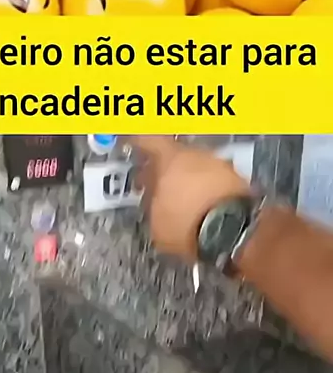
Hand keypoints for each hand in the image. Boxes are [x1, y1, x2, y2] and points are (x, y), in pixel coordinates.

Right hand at [129, 136, 252, 263]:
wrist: (232, 232)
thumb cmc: (189, 224)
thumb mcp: (156, 222)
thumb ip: (152, 203)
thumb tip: (155, 201)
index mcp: (170, 158)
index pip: (149, 140)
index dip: (139, 141)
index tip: (133, 142)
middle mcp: (198, 155)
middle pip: (176, 154)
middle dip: (165, 168)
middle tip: (156, 184)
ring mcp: (221, 165)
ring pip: (198, 167)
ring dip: (188, 181)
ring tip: (181, 202)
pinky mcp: (239, 181)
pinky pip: (216, 182)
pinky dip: (207, 191)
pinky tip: (202, 208)